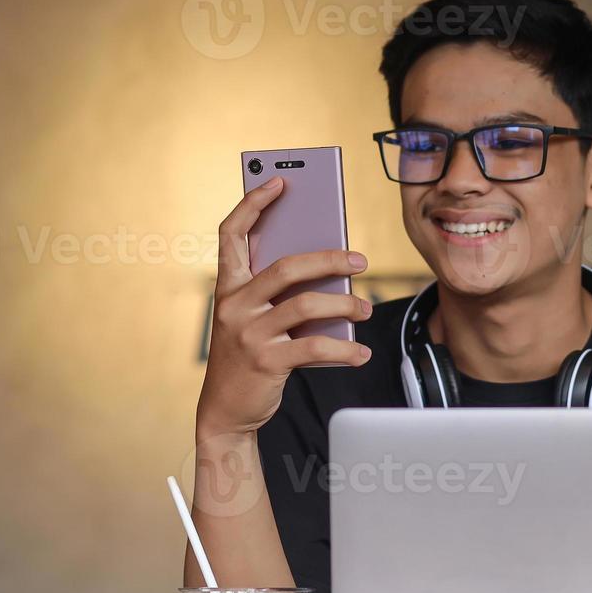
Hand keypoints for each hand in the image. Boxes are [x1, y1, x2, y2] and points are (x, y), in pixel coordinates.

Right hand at [196, 176, 372, 438]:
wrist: (226, 411)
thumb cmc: (247, 356)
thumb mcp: (253, 318)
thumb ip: (278, 294)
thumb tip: (330, 272)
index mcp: (228, 287)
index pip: (231, 234)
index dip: (252, 204)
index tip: (278, 181)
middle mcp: (233, 305)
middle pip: (286, 267)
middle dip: (328, 258)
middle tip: (360, 260)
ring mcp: (247, 333)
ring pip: (305, 304)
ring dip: (344, 303)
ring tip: (365, 307)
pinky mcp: (265, 361)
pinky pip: (314, 347)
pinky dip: (344, 349)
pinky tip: (360, 352)